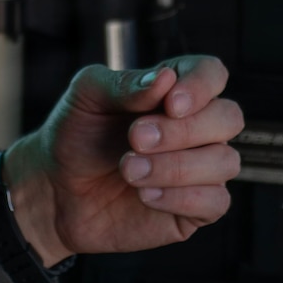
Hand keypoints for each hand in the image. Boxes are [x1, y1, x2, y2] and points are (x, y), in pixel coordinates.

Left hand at [1, 56, 242, 266]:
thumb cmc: (75, 136)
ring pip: (224, 161)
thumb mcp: (87, 95)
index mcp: (173, 90)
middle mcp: (194, 127)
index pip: (212, 74)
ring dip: (175, 167)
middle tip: (135, 138)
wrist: (55, 189)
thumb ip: (125, 83)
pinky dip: (180, 197)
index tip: (170, 103)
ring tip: (129, 170)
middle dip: (182, 130)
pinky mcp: (195, 208)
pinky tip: (145, 194)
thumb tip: (165, 78)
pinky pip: (216, 202)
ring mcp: (199, 168)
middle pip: (228, 117)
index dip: (201, 86)